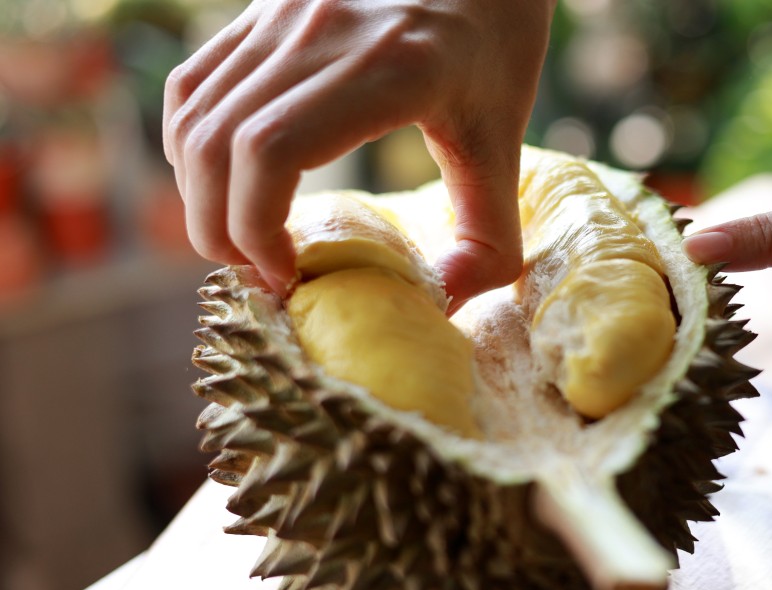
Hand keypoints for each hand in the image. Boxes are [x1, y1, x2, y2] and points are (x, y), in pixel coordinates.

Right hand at [163, 0, 553, 306]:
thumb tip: (447, 302)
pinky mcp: (263, 7)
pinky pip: (194, 81)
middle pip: (216, 144)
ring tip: (238, 237)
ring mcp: (281, 12)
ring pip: (193, 115)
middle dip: (219, 229)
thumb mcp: (505, 136)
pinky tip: (223, 180)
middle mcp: (319, 31)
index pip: (270, 152)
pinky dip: (190, 142)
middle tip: (257, 272)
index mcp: (387, 69)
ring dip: (199, 193)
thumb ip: (490, 232)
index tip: (286, 274)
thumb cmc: (496, 38)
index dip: (256, 229)